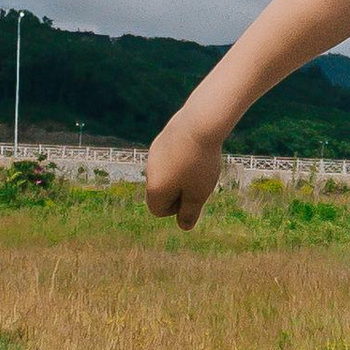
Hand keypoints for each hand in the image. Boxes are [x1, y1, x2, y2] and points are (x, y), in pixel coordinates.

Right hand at [145, 103, 227, 227]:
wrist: (200, 123)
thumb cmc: (200, 162)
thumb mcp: (199, 193)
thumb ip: (190, 213)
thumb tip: (184, 227)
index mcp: (154, 189)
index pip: (158, 210)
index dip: (178, 207)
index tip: (193, 193)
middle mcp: (149, 172)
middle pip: (161, 191)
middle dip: (180, 190)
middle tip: (199, 178)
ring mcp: (154, 154)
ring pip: (167, 172)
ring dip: (182, 173)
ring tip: (199, 161)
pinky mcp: (162, 139)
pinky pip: (171, 157)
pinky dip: (182, 157)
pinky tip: (196, 147)